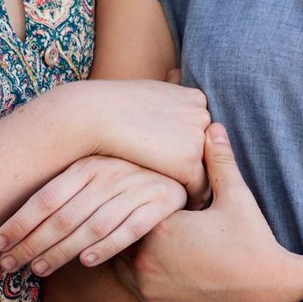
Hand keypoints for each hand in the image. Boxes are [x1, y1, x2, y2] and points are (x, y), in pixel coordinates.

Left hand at [0, 156, 186, 276]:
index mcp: (89, 163)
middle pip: (63, 215)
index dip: (19, 221)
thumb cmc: (129, 177)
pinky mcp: (162, 202)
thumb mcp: (99, 172)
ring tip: (38, 269)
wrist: (181, 165)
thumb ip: (67, 192)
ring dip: (62, 250)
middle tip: (9, 265)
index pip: (46, 196)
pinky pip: (130, 228)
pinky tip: (86, 262)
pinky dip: (107, 246)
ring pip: (91, 225)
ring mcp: (137, 186)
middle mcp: (111, 172)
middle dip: (31, 242)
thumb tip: (18, 223)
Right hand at [67, 77, 210, 198]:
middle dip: (194, 165)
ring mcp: (198, 140)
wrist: (97, 115)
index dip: (189, 147)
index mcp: (196, 98)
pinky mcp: (188, 164)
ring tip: (176, 197)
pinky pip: (197, 190)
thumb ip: (170, 106)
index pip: (203, 130)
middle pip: (206, 151)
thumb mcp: (151, 95)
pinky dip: (187, 199)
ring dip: (192, 184)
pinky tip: (172, 206)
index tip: (175, 161)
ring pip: (205, 172)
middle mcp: (203, 117)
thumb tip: (175, 117)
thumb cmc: (116, 105)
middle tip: (179, 183)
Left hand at [115, 124, 302, 301]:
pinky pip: (136, 290)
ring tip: (144, 236)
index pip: (127, 206)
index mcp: (160, 229)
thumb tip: (212, 127)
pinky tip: (157, 263)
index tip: (137, 188)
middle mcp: (146, 262)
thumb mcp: (236, 196)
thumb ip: (218, 161)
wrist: (270, 296)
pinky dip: (141, 276)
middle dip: (128, 222)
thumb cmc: (252, 242)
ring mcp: (149, 291)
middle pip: (120, 235)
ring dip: (130, 250)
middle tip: (135, 212)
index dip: (132, 195)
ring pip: (121, 264)